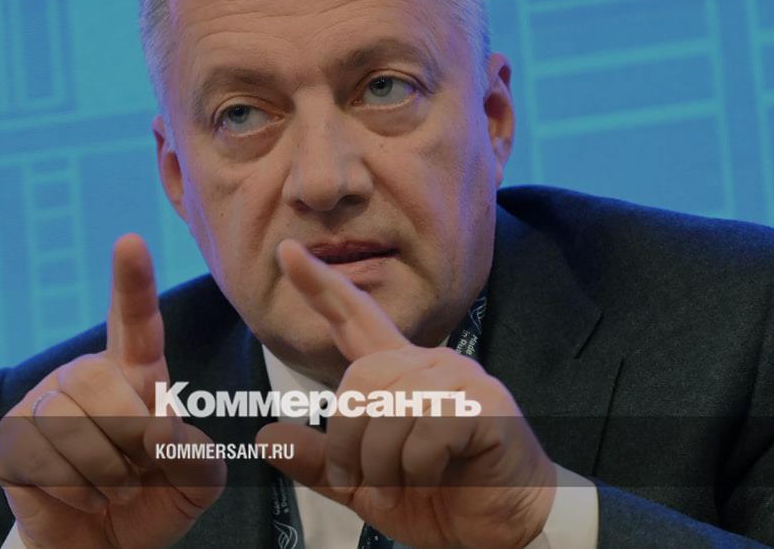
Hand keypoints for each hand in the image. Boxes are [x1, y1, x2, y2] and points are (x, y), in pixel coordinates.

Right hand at [0, 235, 225, 547]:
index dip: (132, 283)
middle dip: (129, 433)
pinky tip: (84, 498)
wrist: (106, 547)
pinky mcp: (11, 442)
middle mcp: (86, 377)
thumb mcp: (198, 479)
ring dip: (108, 472)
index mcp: (137, 373)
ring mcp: (42, 405)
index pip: (136, 321)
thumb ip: (196, 453)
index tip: (130, 242)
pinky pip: (44, 461)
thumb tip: (158, 430)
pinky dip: (79, 492)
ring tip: (116, 487)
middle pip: (100, 382)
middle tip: (142, 467)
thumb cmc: (156, 498)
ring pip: (70, 426)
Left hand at [256, 240, 556, 548]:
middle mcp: (430, 365)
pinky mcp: (486, 404)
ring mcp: (461, 380)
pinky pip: (426, 431)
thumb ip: (322, 463)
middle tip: (368, 481)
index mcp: (400, 376)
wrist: (506, 526)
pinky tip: (439, 475)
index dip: (320, 287)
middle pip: (359, 379)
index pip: (356, 320)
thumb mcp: (367, 487)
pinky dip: (420, 470)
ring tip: (407, 484)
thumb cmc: (444, 499)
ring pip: (389, 409)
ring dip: (385, 464)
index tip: (287, 251)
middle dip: (350, 442)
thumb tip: (266, 435)